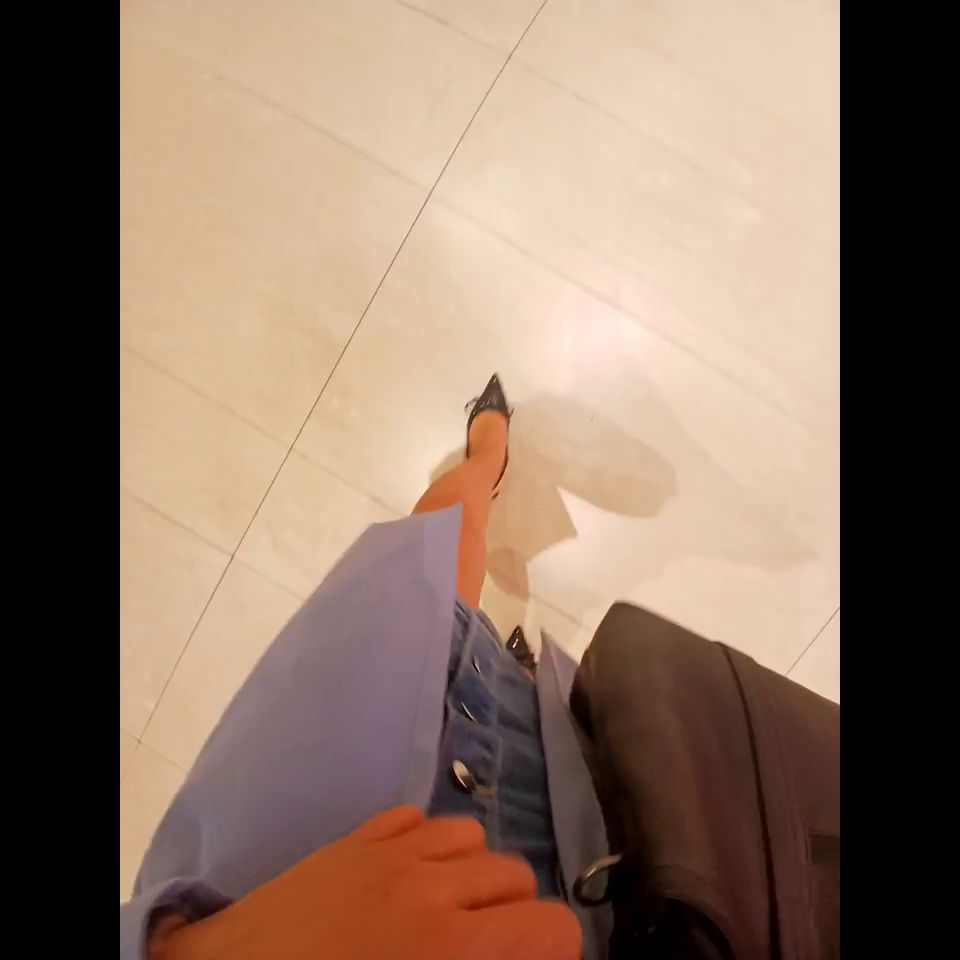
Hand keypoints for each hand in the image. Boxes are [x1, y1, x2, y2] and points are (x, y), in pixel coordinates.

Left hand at [151, 804, 580, 959]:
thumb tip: (510, 952)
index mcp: (453, 947)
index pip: (551, 925)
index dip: (556, 947)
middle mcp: (432, 887)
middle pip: (516, 874)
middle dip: (515, 911)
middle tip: (489, 944)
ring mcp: (391, 853)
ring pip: (471, 836)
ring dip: (472, 870)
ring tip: (449, 904)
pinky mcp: (355, 837)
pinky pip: (416, 817)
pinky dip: (425, 841)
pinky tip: (407, 873)